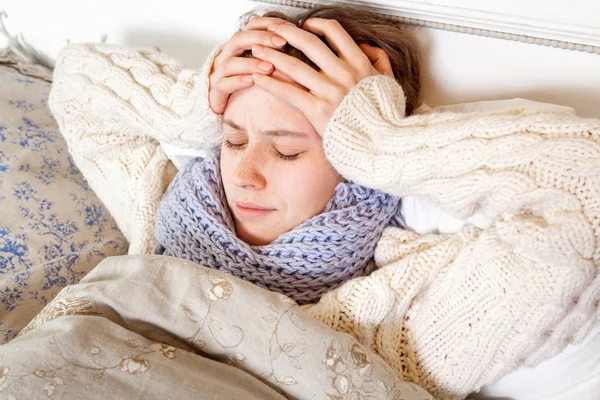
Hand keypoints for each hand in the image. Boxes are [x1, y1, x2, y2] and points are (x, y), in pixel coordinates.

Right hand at [208, 16, 294, 113]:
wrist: (222, 109)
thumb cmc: (246, 85)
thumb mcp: (261, 66)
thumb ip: (275, 54)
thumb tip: (300, 45)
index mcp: (238, 46)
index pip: (251, 26)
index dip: (270, 24)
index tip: (290, 28)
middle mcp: (226, 56)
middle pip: (239, 39)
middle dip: (261, 39)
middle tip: (282, 44)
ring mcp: (218, 73)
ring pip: (231, 62)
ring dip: (251, 63)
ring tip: (270, 67)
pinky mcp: (215, 92)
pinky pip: (224, 84)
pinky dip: (238, 81)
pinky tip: (252, 81)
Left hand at [249, 18, 393, 135]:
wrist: (381, 144)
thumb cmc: (383, 117)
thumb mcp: (389, 82)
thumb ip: (379, 60)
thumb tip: (365, 47)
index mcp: (359, 63)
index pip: (334, 31)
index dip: (315, 25)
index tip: (304, 25)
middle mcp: (343, 73)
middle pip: (309, 43)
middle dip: (286, 33)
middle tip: (272, 30)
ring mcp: (329, 91)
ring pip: (294, 65)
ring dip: (272, 55)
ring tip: (256, 50)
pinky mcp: (317, 110)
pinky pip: (288, 92)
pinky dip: (270, 83)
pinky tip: (258, 78)